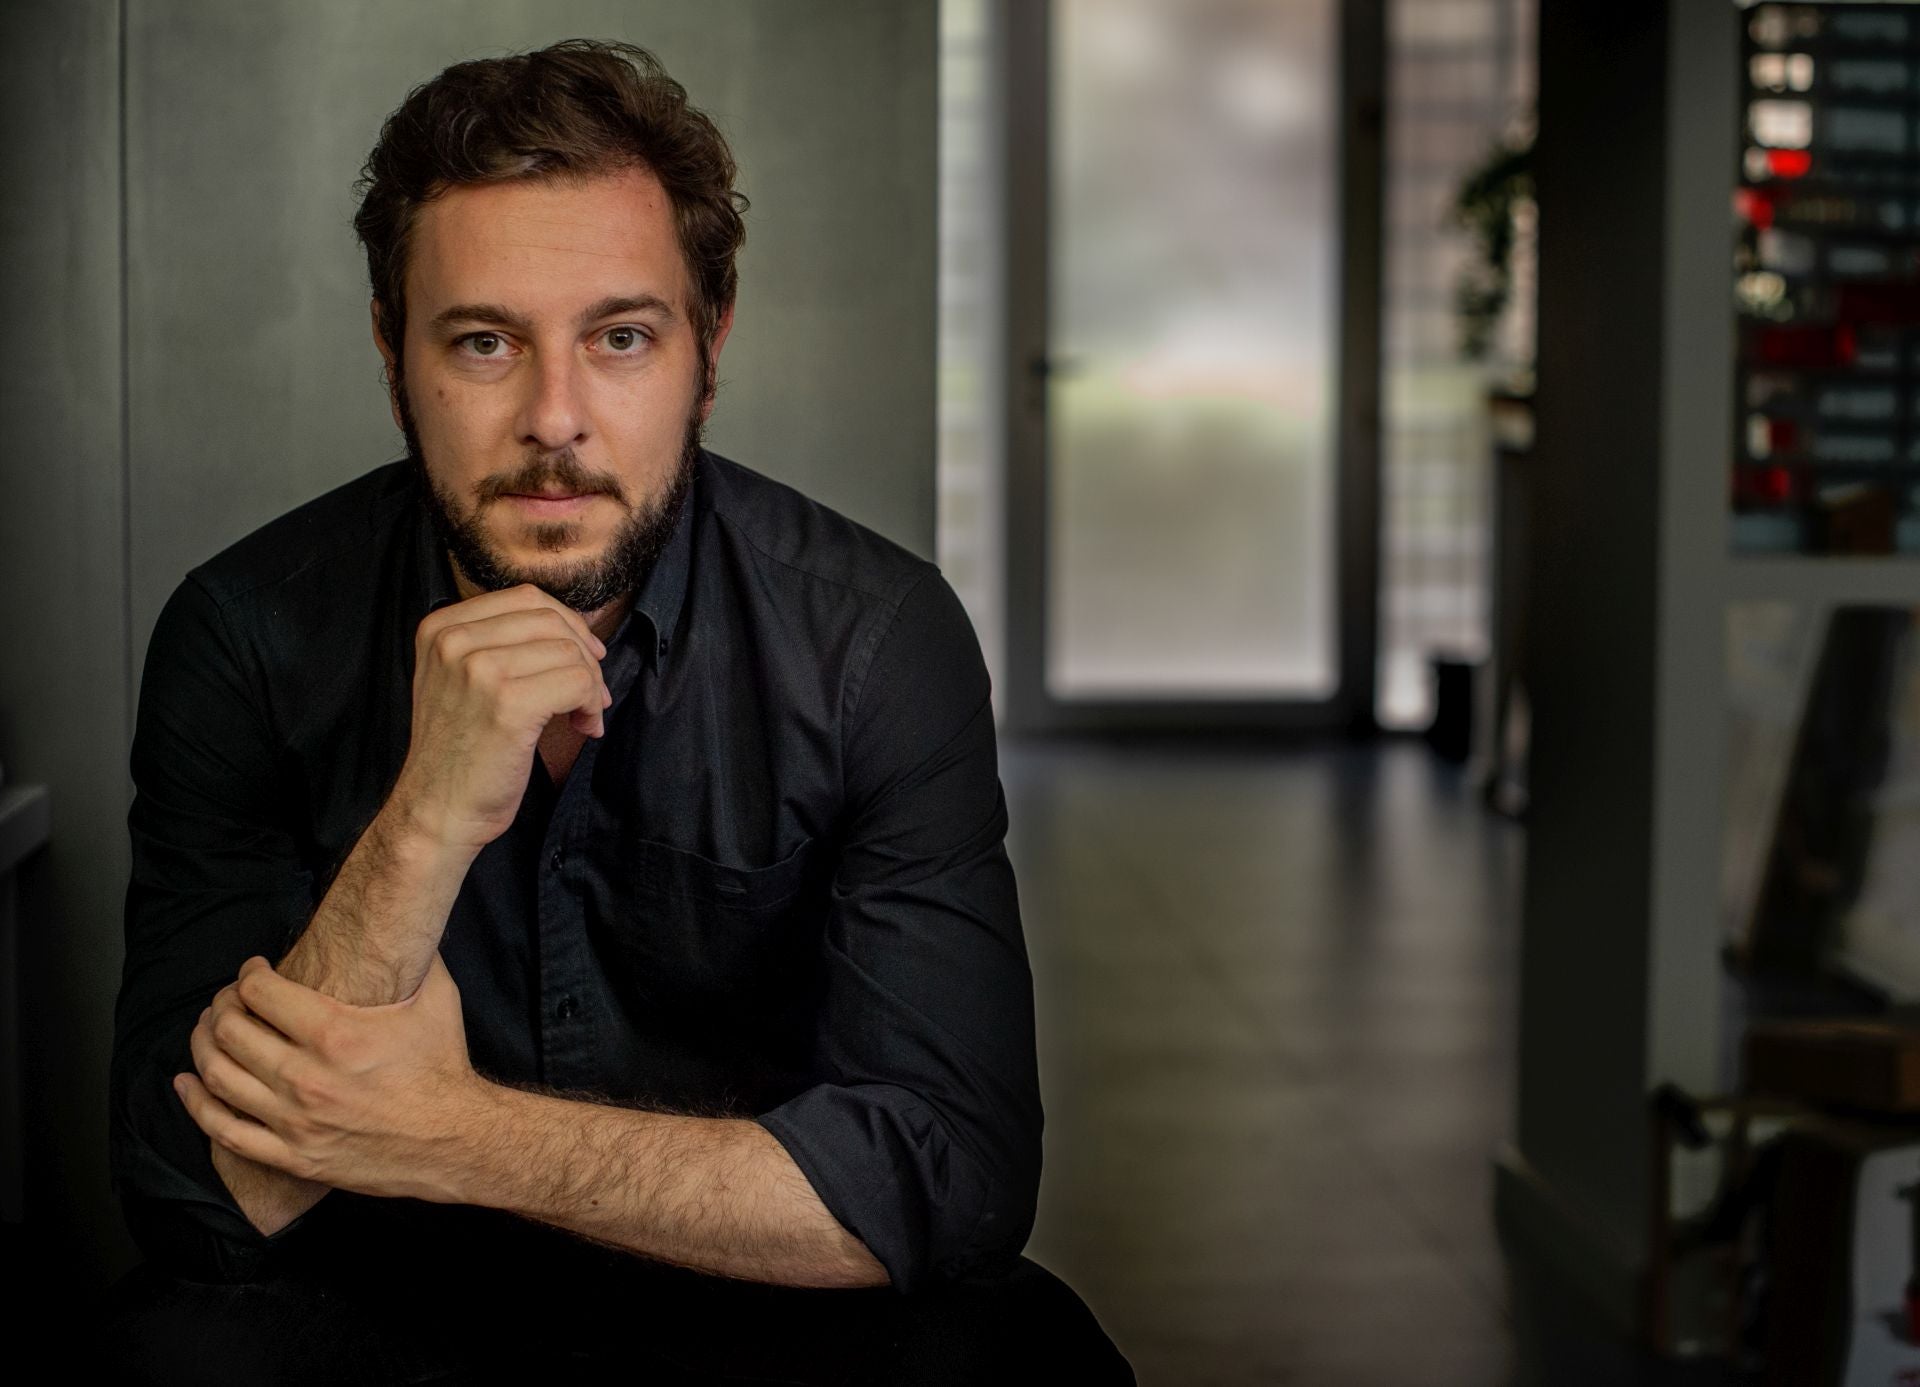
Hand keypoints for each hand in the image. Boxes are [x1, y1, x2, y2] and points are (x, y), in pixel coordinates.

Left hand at [176, 953, 494, 1202]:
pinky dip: (197, 1106)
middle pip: (231, 1032)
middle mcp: (308, 1078)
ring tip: (207, 1032)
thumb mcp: (437, 1000)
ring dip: (202, 1048)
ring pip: (219, 1079)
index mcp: (336, 1035)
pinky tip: (187, 1086)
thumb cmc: (444, 1067)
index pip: (261, 993)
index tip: (253, 971)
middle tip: (227, 999)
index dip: (249, 975)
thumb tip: (408, 915)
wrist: (455, 1139)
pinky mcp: (294, 1156)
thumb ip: (416, 954)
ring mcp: (296, 1121)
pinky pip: (226, 1133)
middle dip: (221, 1007)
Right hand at [392, 583, 611, 850]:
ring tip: (583, 716)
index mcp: (440, 627)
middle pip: (551, 620)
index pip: (526, 598)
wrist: (436, 810)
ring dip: (590, 685)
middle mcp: (454, 641)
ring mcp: (479, 670)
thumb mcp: (457, 679)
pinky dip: (590, 705)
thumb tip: (574, 627)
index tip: (581, 657)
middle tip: (590, 692)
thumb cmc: (459, 751)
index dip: (566, 625)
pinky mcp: (508, 703)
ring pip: (569, 652)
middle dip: (583, 654)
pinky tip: (583, 728)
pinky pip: (578, 682)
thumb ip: (498, 643)